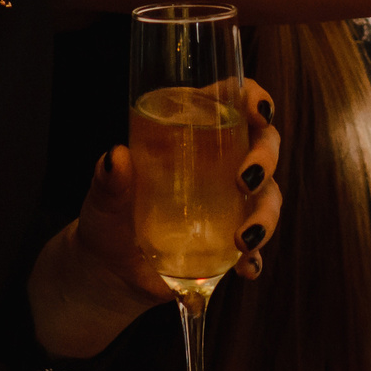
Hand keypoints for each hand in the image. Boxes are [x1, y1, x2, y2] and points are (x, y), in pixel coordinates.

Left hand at [27, 80, 284, 358]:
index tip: (257, 111)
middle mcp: (221, 162)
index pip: (233, 100)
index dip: (253, 98)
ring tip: (244, 240)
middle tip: (246, 180)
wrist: (109, 272)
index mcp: (193, 131)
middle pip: (264, 145)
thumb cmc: (109, 217)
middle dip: (265, 158)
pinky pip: (256, 247)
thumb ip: (109, 180)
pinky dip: (255, 258)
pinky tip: (246, 268)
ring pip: (268, 197)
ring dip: (265, 216)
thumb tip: (116, 158)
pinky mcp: (232, 242)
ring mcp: (232, 203)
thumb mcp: (103, 197)